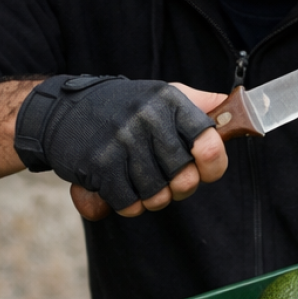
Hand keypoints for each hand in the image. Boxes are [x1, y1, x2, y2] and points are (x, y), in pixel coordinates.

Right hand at [12, 76, 228, 219]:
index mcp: (171, 102)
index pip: (210, 142)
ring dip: (152, 198)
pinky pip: (129, 202)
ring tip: (142, 182)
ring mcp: (122, 141)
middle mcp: (148, 119)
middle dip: (180, 186)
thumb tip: (236, 106)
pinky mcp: (99, 164)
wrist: (62, 111)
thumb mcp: (162, 93)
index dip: (213, 164)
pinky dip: (129, 205)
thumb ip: (199, 103)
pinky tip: (121, 189)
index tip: (204, 167)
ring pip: (158, 195)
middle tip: (167, 179)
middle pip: (185, 177)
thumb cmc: (122, 107)